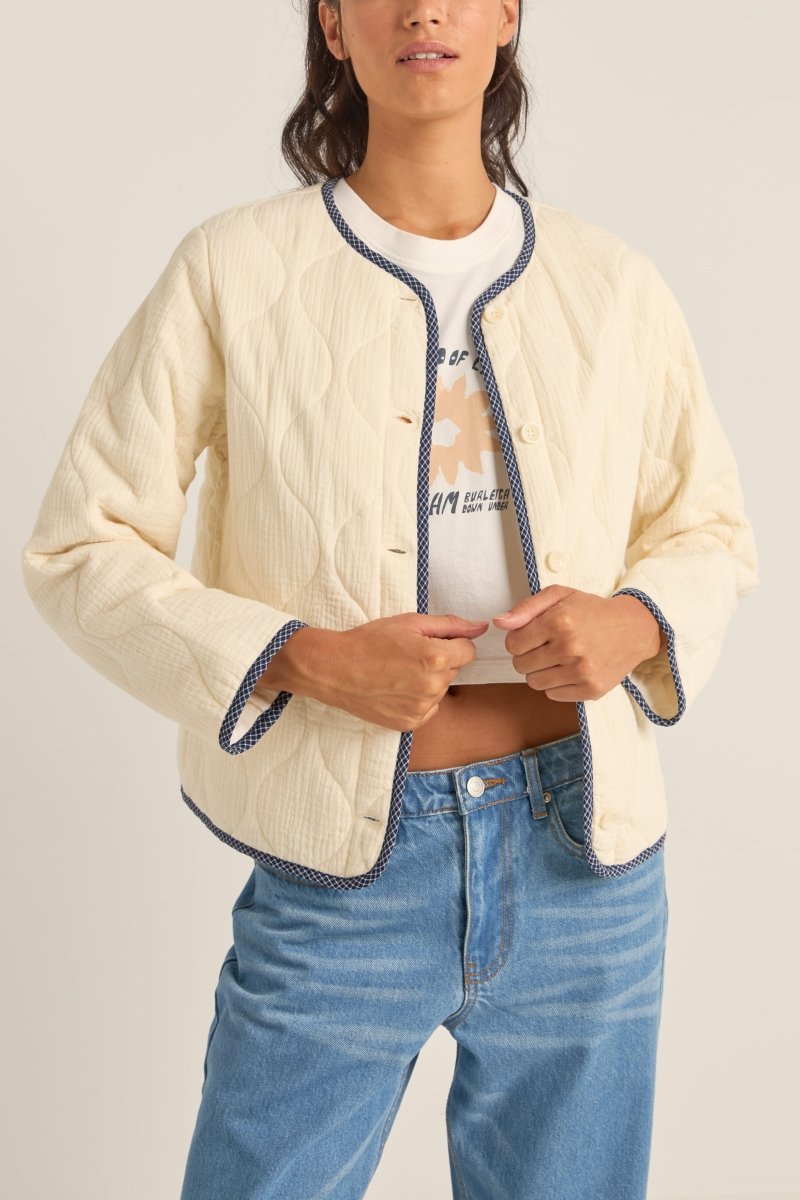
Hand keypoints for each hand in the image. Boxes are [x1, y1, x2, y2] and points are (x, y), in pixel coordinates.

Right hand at [255, 612, 489, 731]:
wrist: (335, 669)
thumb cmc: (369, 641)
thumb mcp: (409, 622)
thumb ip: (449, 625)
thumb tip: (480, 627)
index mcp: (436, 658)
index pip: (468, 650)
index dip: (451, 642)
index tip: (429, 641)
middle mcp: (433, 686)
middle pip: (454, 669)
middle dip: (439, 661)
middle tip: (408, 655)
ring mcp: (421, 708)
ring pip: (441, 689)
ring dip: (428, 681)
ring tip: (398, 672)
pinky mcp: (410, 724)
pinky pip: (428, 709)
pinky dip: (417, 700)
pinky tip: (396, 689)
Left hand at [492, 585, 663, 701]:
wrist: (633, 629)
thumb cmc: (592, 611)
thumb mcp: (560, 596)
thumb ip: (526, 608)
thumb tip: (499, 623)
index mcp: (560, 621)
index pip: (513, 644)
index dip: (518, 640)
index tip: (532, 635)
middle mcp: (570, 648)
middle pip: (521, 666)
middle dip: (527, 656)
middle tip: (546, 646)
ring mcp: (582, 671)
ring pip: (534, 683)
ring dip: (540, 671)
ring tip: (557, 658)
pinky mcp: (591, 689)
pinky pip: (553, 695)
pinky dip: (556, 684)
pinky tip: (569, 669)